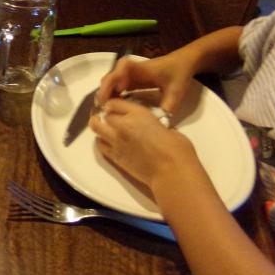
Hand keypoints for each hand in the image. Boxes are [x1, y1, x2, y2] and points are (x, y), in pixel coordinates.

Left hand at [89, 98, 203, 192]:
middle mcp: (123, 125)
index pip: (115, 103)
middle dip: (106, 116)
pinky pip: (100, 145)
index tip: (114, 107)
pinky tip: (106, 142)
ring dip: (98, 126)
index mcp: (139, 114)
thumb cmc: (177, 149)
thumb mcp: (166, 127)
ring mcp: (116, 141)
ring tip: (101, 127)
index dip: (113, 104)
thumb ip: (152, 124)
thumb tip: (150, 127)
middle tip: (108, 118)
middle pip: (104, 116)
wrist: (171, 172)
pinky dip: (101, 141)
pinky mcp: (114, 156)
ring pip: (96, 128)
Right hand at [95, 52, 195, 114]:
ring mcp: (129, 74)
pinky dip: (111, 95)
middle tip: (103, 108)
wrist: (183, 62)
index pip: (124, 66)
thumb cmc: (179, 74)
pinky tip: (112, 107)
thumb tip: (161, 124)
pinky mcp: (130, 79)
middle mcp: (132, 70)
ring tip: (105, 110)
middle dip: (104, 90)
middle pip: (111, 76)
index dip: (117, 77)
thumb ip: (168, 107)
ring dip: (106, 94)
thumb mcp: (177, 92)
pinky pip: (115, 86)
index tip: (119, 90)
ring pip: (110, 81)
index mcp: (143, 69)